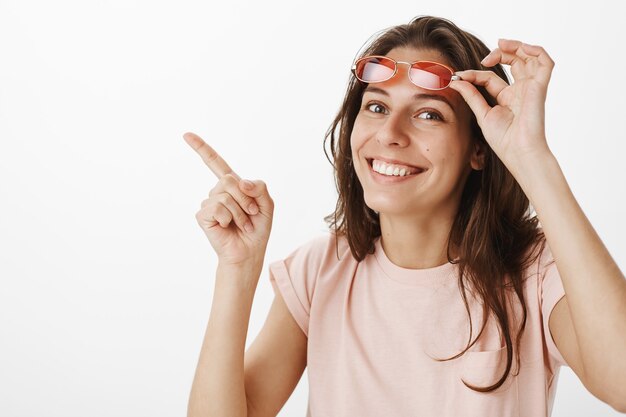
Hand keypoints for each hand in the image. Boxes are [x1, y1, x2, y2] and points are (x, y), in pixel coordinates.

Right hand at [183, 132, 273, 265]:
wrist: (249, 252)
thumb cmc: (257, 229)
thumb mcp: (267, 204)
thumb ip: (259, 187)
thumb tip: (240, 182)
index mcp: (233, 185)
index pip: (215, 163)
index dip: (201, 148)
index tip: (186, 135)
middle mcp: (218, 192)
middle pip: (229, 180)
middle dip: (245, 199)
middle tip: (251, 214)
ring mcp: (209, 203)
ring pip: (225, 196)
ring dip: (240, 212)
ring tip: (242, 224)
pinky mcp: (203, 216)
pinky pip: (218, 208)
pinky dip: (228, 218)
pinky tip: (227, 227)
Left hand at [448, 39, 554, 172]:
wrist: (518, 151)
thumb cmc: (504, 139)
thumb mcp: (482, 114)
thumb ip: (471, 96)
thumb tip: (456, 80)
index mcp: (506, 98)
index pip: (489, 77)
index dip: (474, 74)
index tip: (457, 76)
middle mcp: (520, 90)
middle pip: (513, 62)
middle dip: (499, 53)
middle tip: (484, 58)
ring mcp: (531, 88)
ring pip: (529, 57)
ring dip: (516, 46)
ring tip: (501, 44)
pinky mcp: (540, 87)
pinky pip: (545, 62)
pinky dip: (535, 50)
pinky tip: (520, 48)